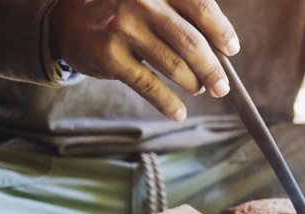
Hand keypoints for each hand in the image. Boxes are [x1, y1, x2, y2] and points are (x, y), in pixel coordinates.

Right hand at [49, 0, 239, 120]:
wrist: (72, 20)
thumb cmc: (124, 13)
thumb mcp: (152, 1)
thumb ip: (182, 17)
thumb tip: (222, 52)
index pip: (201, 6)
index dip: (221, 31)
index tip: (232, 50)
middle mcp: (142, 0)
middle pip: (192, 41)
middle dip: (212, 69)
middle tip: (222, 87)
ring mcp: (124, 28)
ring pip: (174, 65)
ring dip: (194, 84)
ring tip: (199, 89)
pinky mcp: (110, 55)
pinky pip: (149, 85)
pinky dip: (168, 103)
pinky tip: (178, 112)